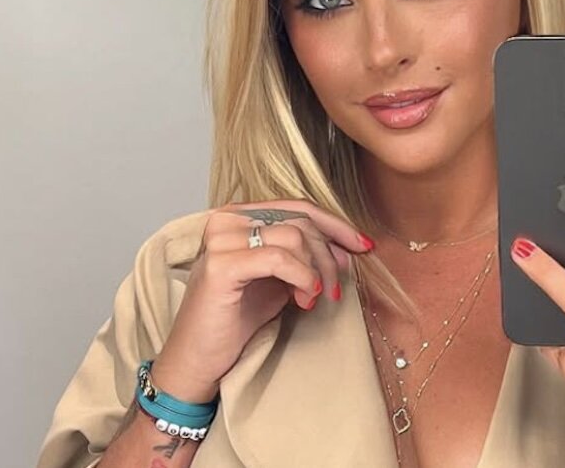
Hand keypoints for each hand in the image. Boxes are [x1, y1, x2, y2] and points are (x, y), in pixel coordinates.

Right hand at [153, 200, 373, 402]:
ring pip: (294, 237)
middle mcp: (227, 220)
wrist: (200, 358)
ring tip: (311, 299)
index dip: (336, 224)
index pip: (298, 206)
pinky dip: (301, 278)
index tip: (364, 246)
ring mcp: (221, 240)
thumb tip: (346, 248)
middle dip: (329, 256)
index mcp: (239, 216)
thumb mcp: (280, 279)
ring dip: (316, 271)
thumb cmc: (237, 318)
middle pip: (301, 221)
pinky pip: (279, 258)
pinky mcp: (221, 266)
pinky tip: (303, 300)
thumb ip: (306, 257)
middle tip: (334, 290)